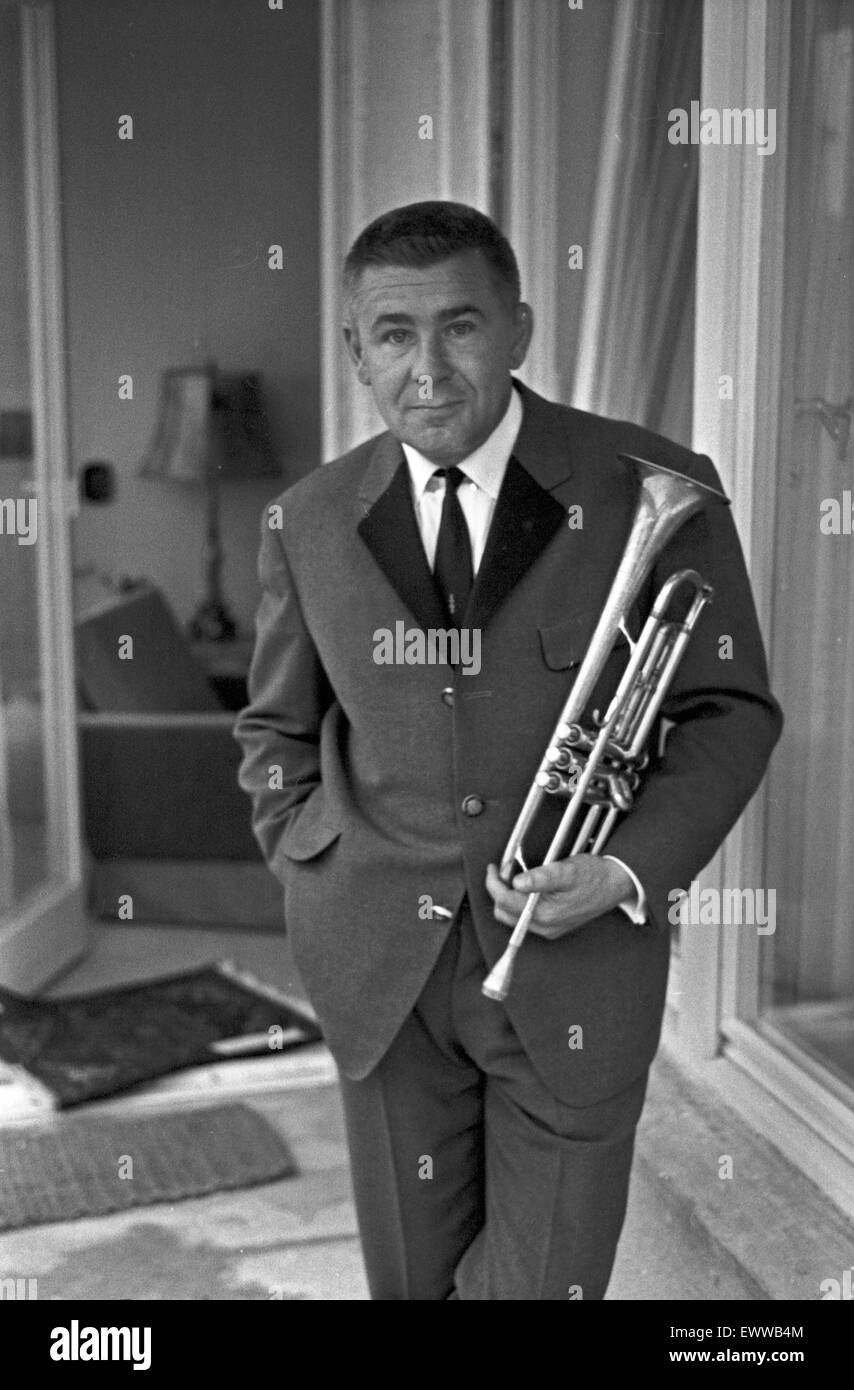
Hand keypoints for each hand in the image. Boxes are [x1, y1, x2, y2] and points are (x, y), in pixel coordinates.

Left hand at [485, 856, 633, 939]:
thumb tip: (516, 882)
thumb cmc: (594, 876)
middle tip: (506, 869)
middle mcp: (545, 927)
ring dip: (508, 895)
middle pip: (504, 912)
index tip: (493, 867)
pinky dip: (519, 901)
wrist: (616, 884)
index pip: (504, 901)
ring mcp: (548, 928)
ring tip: (516, 875)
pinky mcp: (552, 925)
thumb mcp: (567, 870)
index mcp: (546, 914)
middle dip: (499, 890)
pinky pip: (524, 916)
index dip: (494, 882)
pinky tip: (527, 886)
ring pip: (512, 915)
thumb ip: (541, 877)